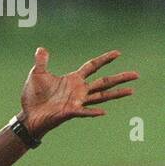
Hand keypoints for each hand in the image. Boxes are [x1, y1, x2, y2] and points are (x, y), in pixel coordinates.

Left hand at [20, 47, 137, 137]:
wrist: (28, 116)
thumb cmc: (33, 98)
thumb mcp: (37, 75)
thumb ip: (42, 62)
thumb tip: (41, 49)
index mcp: (73, 80)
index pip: (93, 66)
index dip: (105, 59)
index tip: (118, 53)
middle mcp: (78, 91)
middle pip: (104, 82)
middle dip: (120, 77)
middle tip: (136, 74)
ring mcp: (76, 102)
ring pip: (100, 97)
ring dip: (116, 94)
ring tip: (131, 91)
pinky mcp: (69, 113)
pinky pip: (84, 112)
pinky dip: (92, 112)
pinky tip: (104, 112)